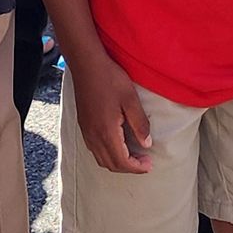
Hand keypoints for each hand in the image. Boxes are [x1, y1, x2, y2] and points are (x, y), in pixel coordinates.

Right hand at [69, 50, 153, 174]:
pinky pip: (95, 150)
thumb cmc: (110, 78)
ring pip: (101, 159)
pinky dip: (108, 155)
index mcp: (106, 131)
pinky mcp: (83, 126)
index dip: (137, 168)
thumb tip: (147, 144)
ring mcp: (86, 132)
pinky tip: (118, 144)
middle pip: (111, 165)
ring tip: (133, 155)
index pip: (122, 162)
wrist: (86, 64)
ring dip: (118, 162)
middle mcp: (94, 136)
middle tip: (145, 161)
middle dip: (129, 168)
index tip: (149, 164)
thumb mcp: (131, 99)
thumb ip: (140, 124)